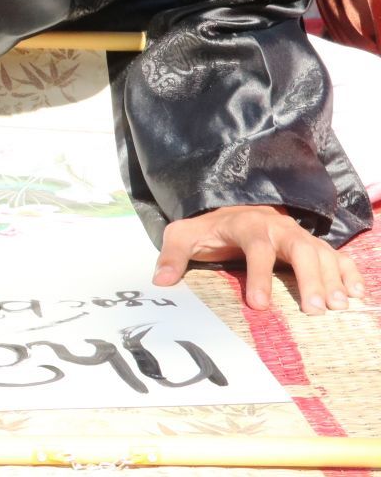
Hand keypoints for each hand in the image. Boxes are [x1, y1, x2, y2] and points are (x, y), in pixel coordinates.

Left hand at [153, 204, 365, 314]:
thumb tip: (160, 280)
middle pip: (301, 249)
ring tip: (339, 307)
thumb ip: (173, 255)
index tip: (259, 305)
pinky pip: (336, 255)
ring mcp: (298, 235)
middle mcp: (278, 228)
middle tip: (316, 310)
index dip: (259, 276)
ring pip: (323, 253)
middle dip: (310, 278)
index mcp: (247, 226)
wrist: (231, 207)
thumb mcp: (182, 235)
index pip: (257, 249)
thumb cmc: (208, 227)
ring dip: (333, 279)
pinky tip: (357, 294)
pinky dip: (349, 272)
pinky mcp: (311, 243)